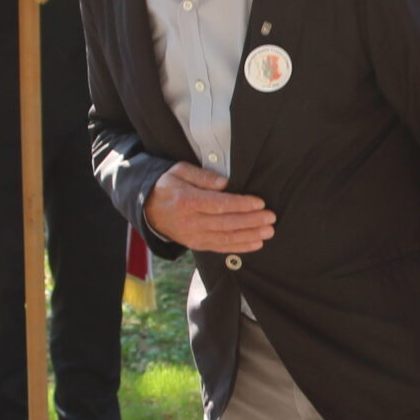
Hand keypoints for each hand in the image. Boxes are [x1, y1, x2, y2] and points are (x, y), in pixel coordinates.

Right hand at [145, 161, 274, 253]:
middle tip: (271, 218)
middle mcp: (191, 222)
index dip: (240, 205)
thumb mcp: (179, 171)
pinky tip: (256, 244)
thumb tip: (224, 183)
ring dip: (250, 236)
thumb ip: (202, 176)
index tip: (259, 203)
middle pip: (226, 223)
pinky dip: (239, 247)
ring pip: (226, 238)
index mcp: (187, 201)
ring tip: (268, 232)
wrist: (148, 210)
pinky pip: (221, 248)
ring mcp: (194, 236)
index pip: (218, 205)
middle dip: (251, 221)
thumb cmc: (168, 186)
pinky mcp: (197, 245)